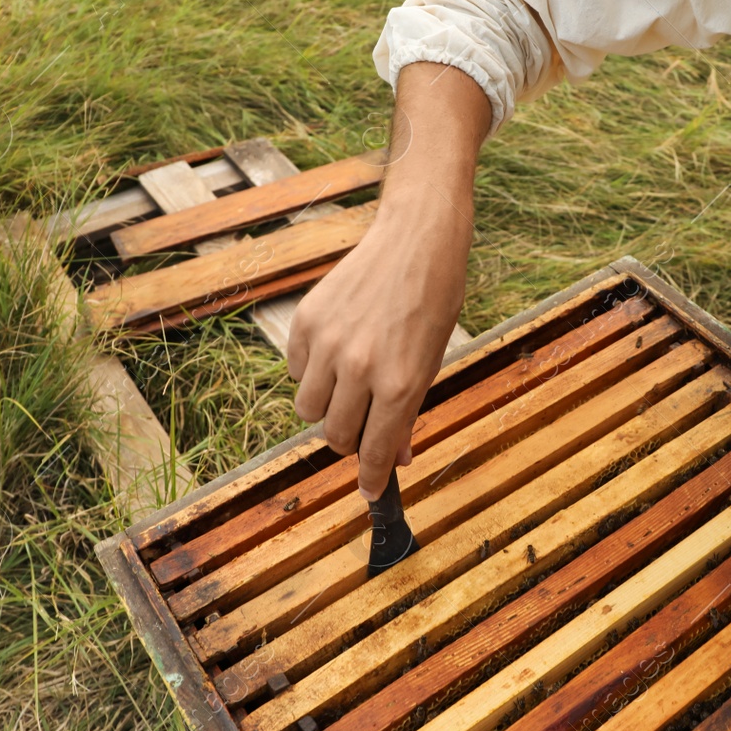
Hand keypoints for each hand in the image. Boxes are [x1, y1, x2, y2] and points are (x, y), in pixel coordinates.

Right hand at [286, 61, 488, 499]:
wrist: (416, 237)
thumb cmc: (434, 299)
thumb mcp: (433, 360)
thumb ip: (410, 411)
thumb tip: (398, 459)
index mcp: (400, 382)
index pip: (376, 450)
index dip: (373, 478)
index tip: (372, 492)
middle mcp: (360, 367)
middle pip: (335, 434)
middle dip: (350, 440)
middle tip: (365, 426)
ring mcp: (329, 343)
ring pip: (308, 408)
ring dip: (327, 408)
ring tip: (351, 385)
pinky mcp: (306, 321)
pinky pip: (297, 370)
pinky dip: (312, 372)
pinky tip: (337, 351)